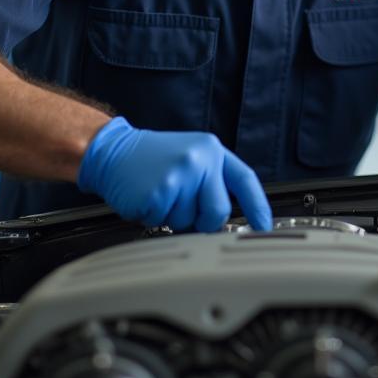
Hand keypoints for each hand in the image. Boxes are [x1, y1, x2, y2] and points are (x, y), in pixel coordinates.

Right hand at [78, 118, 272, 232]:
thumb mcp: (190, 157)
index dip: (258, 207)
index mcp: (212, 150)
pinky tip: (147, 198)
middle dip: (203, 220)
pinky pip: (165, 223)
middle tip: (182, 205)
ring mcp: (180, 176)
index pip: (245, 180)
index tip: (264, 227)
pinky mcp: (159, 193)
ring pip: (189, 222)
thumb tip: (226, 218)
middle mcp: (200, 160)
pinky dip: (154, 218)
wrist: (113, 150)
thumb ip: (212, 181)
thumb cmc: (151, 158)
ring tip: (161, 193)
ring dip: (173, 217)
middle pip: (219, 212)